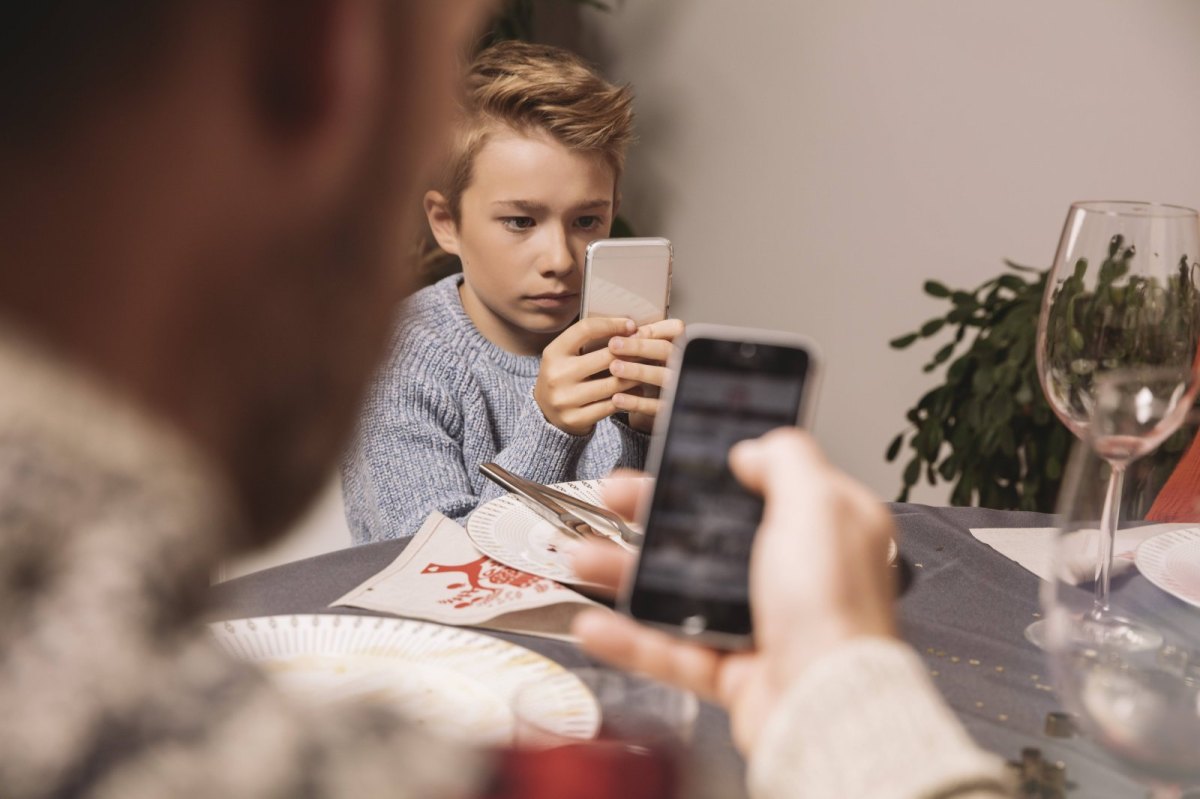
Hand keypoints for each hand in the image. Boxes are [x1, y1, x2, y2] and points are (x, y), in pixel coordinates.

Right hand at [535, 317, 638, 435]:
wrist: (546, 414)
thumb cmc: (565, 377)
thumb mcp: (566, 355)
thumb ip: (588, 341)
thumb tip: (629, 328)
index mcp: (553, 353)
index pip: (585, 329)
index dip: (612, 324)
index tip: (631, 325)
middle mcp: (557, 375)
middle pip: (605, 357)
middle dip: (631, 351)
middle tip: (648, 348)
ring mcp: (565, 399)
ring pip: (613, 384)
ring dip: (635, 375)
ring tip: (647, 368)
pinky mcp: (576, 419)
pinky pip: (612, 405)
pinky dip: (629, 397)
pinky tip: (638, 390)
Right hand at [571, 429, 897, 753]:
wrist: (828, 706)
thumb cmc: (836, 609)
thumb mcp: (817, 506)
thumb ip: (787, 462)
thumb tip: (756, 449)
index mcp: (824, 529)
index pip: (762, 486)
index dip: (713, 470)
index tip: (669, 458)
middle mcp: (795, 575)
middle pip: (709, 535)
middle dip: (652, 514)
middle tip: (613, 496)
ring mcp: (762, 624)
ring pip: (681, 591)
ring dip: (628, 572)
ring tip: (584, 556)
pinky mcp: (735, 671)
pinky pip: (671, 650)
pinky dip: (630, 639)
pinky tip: (596, 623)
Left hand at [607, 318, 684, 431]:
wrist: (655, 403)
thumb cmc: (651, 369)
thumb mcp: (650, 350)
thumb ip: (643, 338)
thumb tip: (625, 331)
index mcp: (678, 345)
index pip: (676, 330)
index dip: (653, 330)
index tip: (629, 331)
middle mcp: (681, 363)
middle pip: (667, 351)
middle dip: (639, 347)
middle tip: (614, 345)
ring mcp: (678, 386)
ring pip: (662, 376)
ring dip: (637, 371)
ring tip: (614, 368)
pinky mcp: (670, 408)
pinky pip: (655, 406)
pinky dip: (635, 402)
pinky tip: (617, 398)